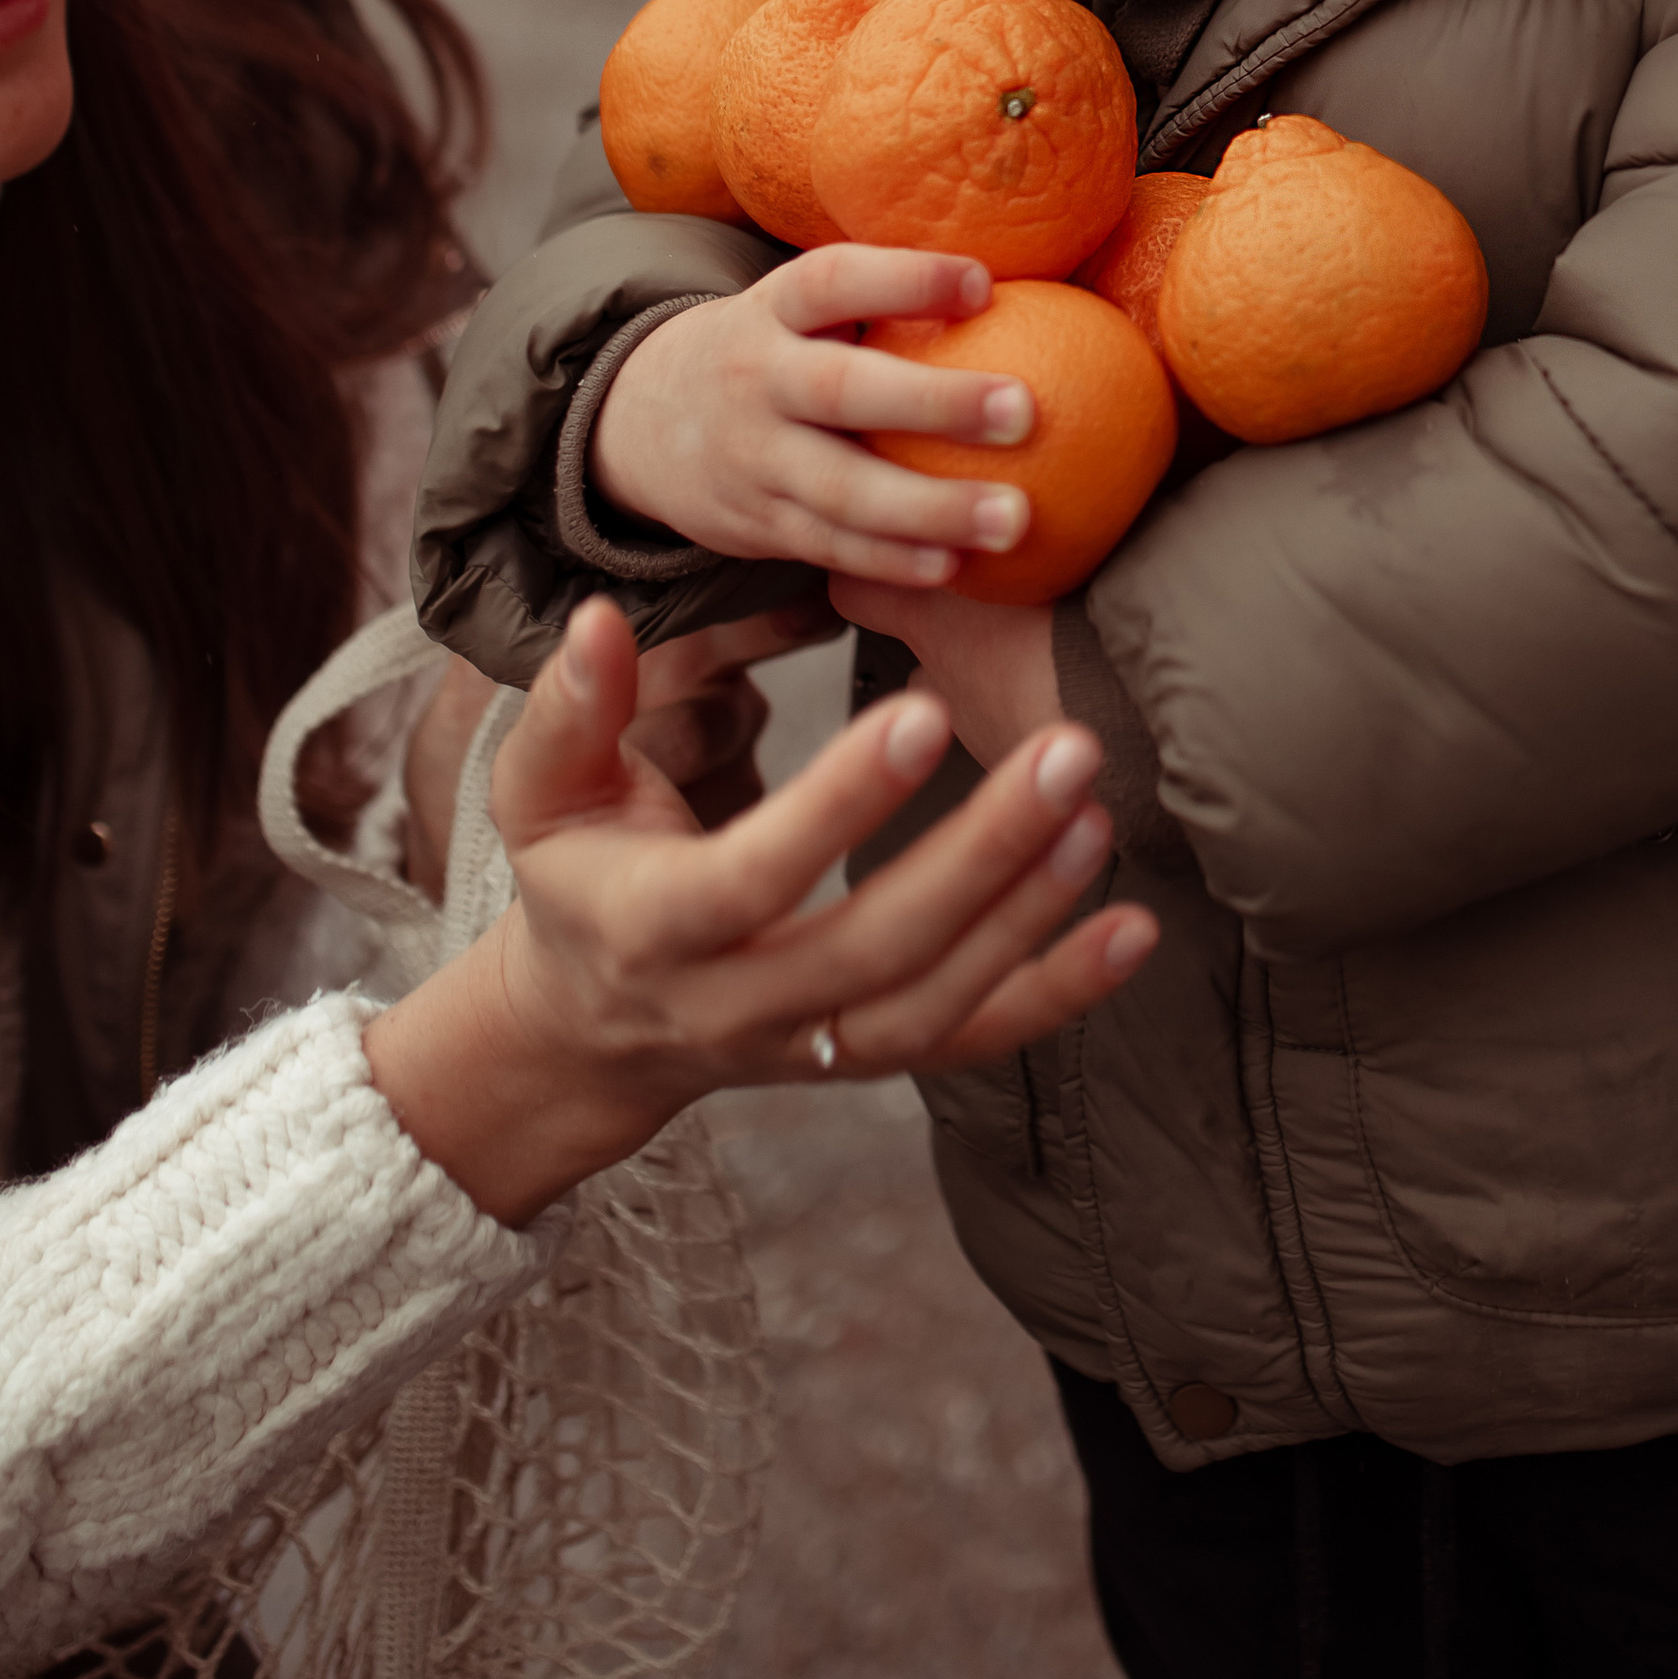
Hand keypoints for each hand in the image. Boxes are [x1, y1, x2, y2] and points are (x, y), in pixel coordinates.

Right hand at [365, 598, 1152, 1226]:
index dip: (839, 804)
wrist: (592, 1028)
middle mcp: (741, 1006)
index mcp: (657, 928)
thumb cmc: (576, 875)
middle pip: (874, 948)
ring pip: (935, 1004)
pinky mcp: (868, 1060)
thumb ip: (574, 708)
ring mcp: (813, 1046)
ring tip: (1098, 812)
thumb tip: (602, 617)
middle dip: (979, 854)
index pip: (753, 876)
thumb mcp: (542, 791)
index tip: (923, 709)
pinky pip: (974, 1040)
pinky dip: (1059, 993)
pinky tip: (1135, 928)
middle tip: (1067, 751)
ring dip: (1029, 916)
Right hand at [591, 249, 1039, 590]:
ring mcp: (753, 459)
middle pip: (843, 389)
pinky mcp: (757, 524)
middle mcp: (756, 380)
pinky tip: (956, 567)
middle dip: (936, 401)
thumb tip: (1022, 279)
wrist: (642, 425)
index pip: (834, 281)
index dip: (906, 278)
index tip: (985, 283)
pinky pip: (829, 547)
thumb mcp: (796, 311)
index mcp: (772, 311)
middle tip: (1026, 410)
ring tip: (1014, 517)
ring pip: (841, 488)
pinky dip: (891, 560)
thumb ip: (879, 300)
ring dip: (931, 508)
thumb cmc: (772, 354)